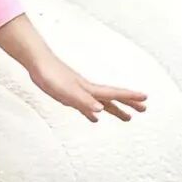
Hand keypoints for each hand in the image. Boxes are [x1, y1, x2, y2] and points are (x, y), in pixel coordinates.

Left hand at [29, 54, 146, 122]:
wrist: (36, 62)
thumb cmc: (49, 75)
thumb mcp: (65, 91)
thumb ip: (82, 101)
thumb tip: (99, 111)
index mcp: (88, 89)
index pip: (113, 94)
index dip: (130, 97)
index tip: (146, 99)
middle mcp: (87, 90)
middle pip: (112, 98)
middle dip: (129, 104)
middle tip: (144, 110)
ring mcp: (79, 91)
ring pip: (102, 103)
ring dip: (114, 110)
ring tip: (127, 118)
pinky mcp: (69, 94)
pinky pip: (86, 105)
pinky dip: (92, 112)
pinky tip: (93, 117)